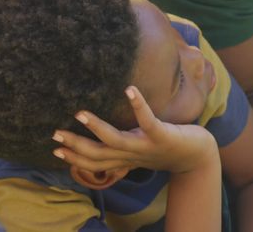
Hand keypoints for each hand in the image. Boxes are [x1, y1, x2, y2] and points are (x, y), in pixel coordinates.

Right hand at [53, 86, 217, 173]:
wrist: (198, 157)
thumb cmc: (167, 148)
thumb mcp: (141, 150)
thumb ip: (123, 147)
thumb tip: (104, 140)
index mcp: (125, 158)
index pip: (95, 162)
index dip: (74, 158)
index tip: (55, 149)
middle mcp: (132, 155)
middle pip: (98, 153)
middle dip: (75, 145)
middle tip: (54, 133)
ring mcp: (146, 146)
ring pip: (116, 140)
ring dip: (97, 127)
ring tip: (80, 113)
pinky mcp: (162, 136)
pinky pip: (148, 121)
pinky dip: (139, 106)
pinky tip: (129, 90)